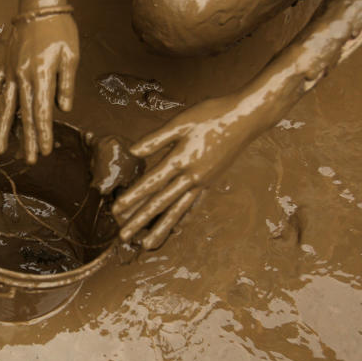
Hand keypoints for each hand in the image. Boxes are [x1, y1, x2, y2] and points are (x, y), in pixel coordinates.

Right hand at [0, 13, 78, 163]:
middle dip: (27, 139)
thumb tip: (64, 109)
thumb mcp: (71, 55)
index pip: (42, 111)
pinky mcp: (5, 65)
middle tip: (30, 160)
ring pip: (6, 106)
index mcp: (41, 76)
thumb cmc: (60, 28)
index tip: (44, 151)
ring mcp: (10, 72)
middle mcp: (22, 77)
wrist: (39, 3)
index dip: (43, 133)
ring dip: (3, 130)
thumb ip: (66, 84)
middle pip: (24, 114)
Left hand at [113, 96, 261, 249]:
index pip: (151, 183)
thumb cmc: (211, 115)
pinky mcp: (210, 182)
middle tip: (123, 237)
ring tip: (147, 245)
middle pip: (161, 202)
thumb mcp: (180, 122)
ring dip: (161, 228)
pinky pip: (194, 205)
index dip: (132, 197)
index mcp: (180, 160)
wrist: (246, 119)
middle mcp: (191, 176)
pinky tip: (177, 229)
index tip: (116, 210)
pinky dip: (184, 218)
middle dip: (140, 220)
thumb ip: (155, 139)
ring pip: (177, 210)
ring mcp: (202, 182)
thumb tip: (132, 152)